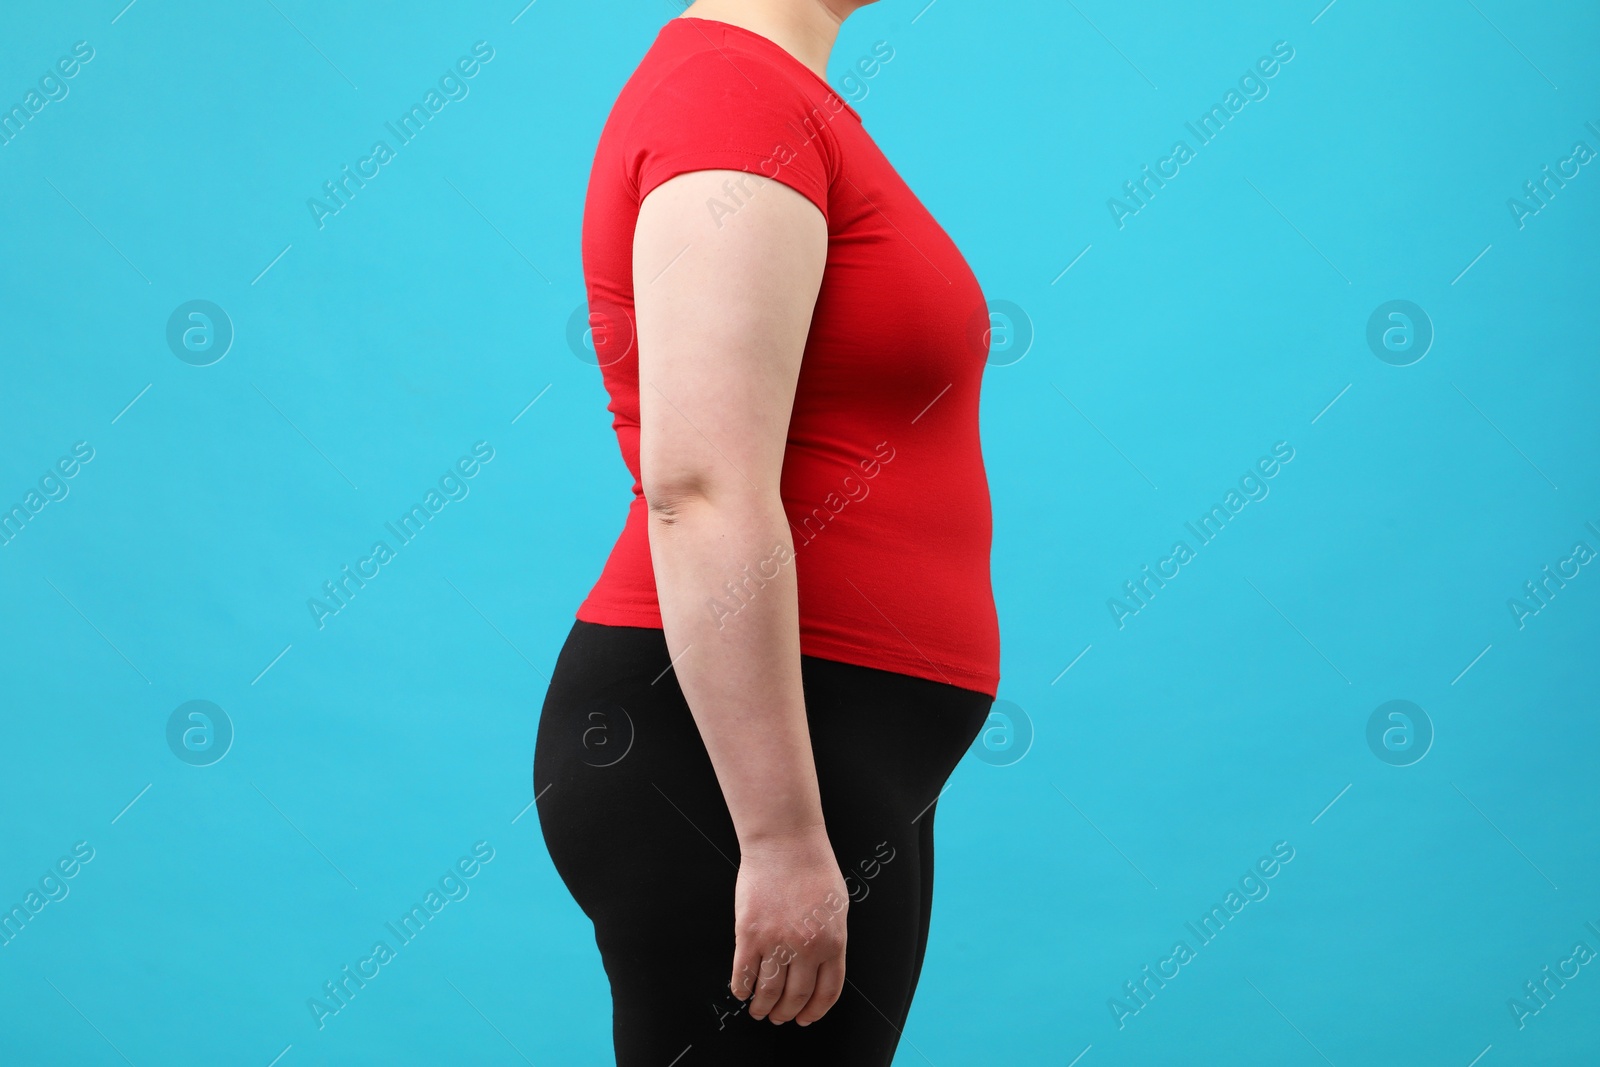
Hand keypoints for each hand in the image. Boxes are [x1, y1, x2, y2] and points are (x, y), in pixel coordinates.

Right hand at [730, 826, 848, 1025]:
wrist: (785, 842)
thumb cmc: (813, 868)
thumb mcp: (837, 907)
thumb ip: (831, 939)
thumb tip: (820, 968)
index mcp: (832, 942)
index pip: (827, 992)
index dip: (815, 1011)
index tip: (805, 1019)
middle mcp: (806, 947)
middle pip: (796, 996)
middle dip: (786, 1013)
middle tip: (778, 1017)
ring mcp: (776, 941)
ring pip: (768, 990)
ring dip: (762, 1007)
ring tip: (758, 1011)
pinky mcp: (749, 933)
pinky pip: (743, 972)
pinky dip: (741, 988)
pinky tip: (741, 991)